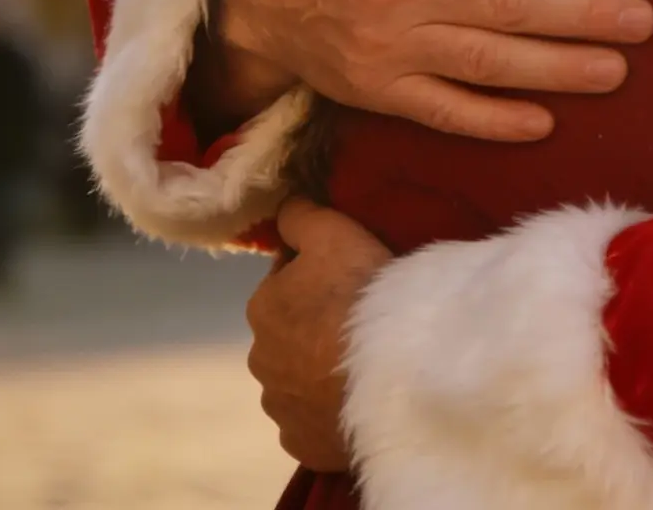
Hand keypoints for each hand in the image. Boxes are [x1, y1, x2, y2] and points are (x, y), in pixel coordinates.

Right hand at [213, 0, 652, 139]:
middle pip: (510, 3)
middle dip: (585, 13)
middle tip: (645, 21)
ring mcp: (387, 46)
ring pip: (487, 62)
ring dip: (558, 69)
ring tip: (617, 68)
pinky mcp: (376, 92)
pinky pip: (443, 112)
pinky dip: (494, 121)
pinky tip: (544, 122)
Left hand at [249, 200, 389, 471]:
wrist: (393, 376)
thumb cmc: (363, 296)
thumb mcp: (334, 232)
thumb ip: (301, 216)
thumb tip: (284, 207)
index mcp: (262, 306)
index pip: (286, 281)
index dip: (320, 276)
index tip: (353, 278)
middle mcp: (259, 359)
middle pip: (291, 334)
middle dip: (316, 328)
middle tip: (363, 323)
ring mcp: (279, 406)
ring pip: (299, 382)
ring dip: (321, 373)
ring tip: (366, 366)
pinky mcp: (301, 443)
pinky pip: (313, 423)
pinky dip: (329, 413)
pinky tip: (358, 401)